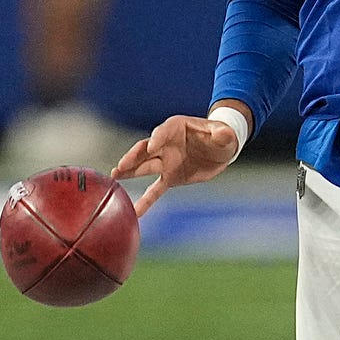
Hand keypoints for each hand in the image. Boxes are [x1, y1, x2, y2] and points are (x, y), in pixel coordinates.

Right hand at [114, 109, 243, 212]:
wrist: (221, 149)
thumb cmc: (221, 137)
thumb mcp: (224, 134)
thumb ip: (222, 134)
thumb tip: (224, 134)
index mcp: (176, 128)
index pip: (163, 131)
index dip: (157, 138)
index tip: (151, 146)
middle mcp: (165, 144)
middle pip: (145, 150)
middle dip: (133, 157)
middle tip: (121, 165)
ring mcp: (165, 162)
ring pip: (144, 168)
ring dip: (129, 173)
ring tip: (114, 177)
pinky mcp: (170, 178)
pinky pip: (155, 190)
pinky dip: (145, 201)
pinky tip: (135, 211)